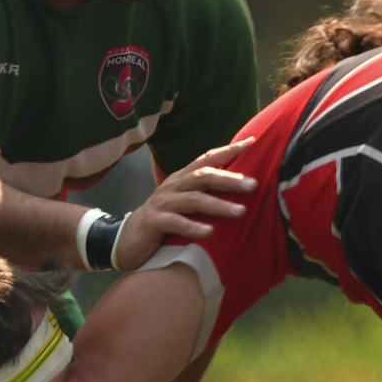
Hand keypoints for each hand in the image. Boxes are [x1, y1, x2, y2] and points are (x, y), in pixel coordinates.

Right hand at [112, 137, 255, 271]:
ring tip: (240, 212)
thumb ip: (204, 192)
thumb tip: (239, 185)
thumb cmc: (164, 219)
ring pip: (193, 200)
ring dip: (218, 205)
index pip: (207, 158)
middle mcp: (173, 186)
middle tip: (254, 184)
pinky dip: (193, 227)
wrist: (128, 239)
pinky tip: (209, 232)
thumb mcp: (184, 201)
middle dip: (229, 179)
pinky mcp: (154, 222)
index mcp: (182, 178)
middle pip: (203, 176)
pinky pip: (175, 223)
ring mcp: (162, 203)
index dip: (229, 150)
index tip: (252, 142)